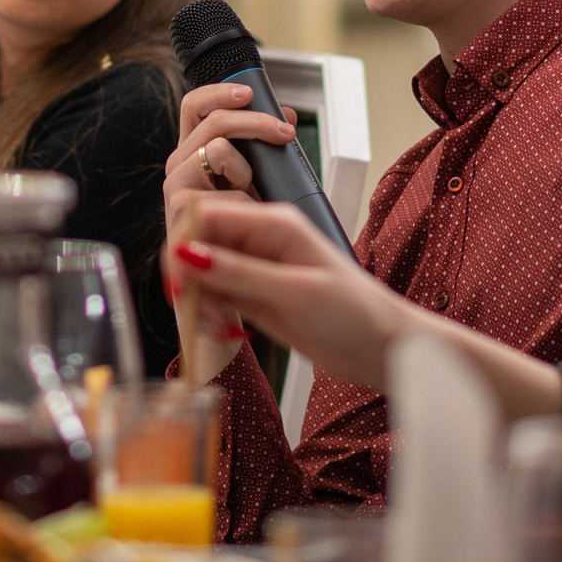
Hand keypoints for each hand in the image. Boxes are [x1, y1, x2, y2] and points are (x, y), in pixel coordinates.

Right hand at [172, 199, 561, 421]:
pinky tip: (225, 330)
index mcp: (273, 223)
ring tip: (218, 325)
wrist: (383, 349)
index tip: (179, 281)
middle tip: (200, 310)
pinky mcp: (255, 295)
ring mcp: (256, 268)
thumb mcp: (295, 293)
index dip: (182, 242)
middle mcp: (260, 240)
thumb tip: (186, 254)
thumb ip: (239, 274)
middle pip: (197, 240)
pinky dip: (210, 312)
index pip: (206, 213)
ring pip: (202, 270)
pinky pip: (216, 294)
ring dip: (199, 298)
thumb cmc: (355, 315)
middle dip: (188, 275)